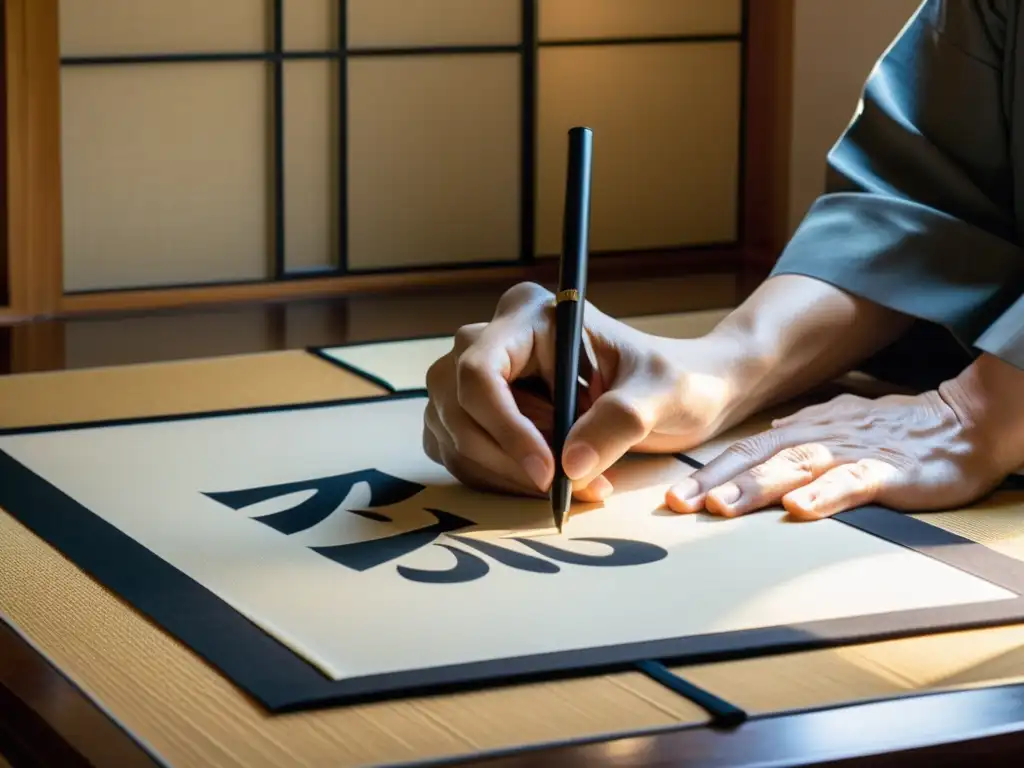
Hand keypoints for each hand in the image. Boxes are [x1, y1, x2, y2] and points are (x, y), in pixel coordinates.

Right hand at [423, 282, 748, 501]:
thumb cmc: (674, 381)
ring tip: (572, 483)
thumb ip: (619, 421)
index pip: (481, 370)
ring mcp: (479, 377)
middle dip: (508, 457)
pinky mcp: (479, 414)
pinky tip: (546, 483)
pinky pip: (461, 453)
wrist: (680, 396)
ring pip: (456, 434)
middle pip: (459, 405)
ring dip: (505, 473)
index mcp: (531, 315)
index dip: (506, 426)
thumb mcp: (661, 395)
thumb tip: (570, 464)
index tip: (548, 473)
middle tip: (565, 487)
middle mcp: (495, 339)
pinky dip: (498, 480)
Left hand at [665, 388, 1009, 519]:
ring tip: (721, 505)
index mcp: (803, 432)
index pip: (743, 452)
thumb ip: (799, 435)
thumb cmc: (894, 430)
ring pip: (795, 467)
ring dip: (756, 487)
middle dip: (714, 482)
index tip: (671, 498)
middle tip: (677, 505)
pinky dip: (825, 495)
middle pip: (757, 459)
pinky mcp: (887, 470)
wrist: (963, 421)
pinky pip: (852, 483)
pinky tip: (800, 509)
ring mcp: (851, 452)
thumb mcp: (838, 426)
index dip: (706, 473)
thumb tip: (764, 441)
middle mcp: (818, 438)